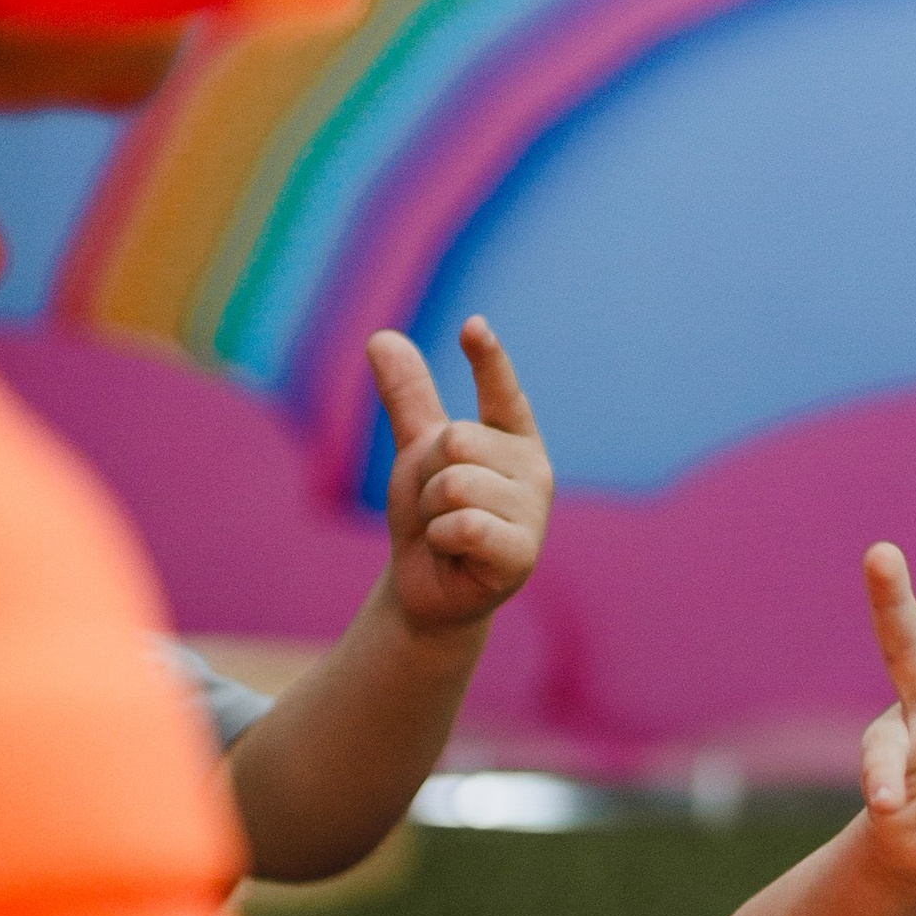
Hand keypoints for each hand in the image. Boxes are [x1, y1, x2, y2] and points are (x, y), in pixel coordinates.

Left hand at [370, 315, 552, 637]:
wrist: (427, 588)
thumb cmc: (431, 515)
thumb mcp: (416, 451)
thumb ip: (409, 397)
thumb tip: (381, 336)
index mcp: (513, 438)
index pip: (503, 392)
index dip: (489, 360)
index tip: (472, 327)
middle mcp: (533, 469)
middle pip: (457, 441)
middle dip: (427, 476)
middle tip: (437, 507)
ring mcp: (533, 512)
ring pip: (455, 484)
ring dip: (431, 512)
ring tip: (446, 532)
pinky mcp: (522, 553)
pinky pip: (463, 524)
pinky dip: (441, 538)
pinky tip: (454, 552)